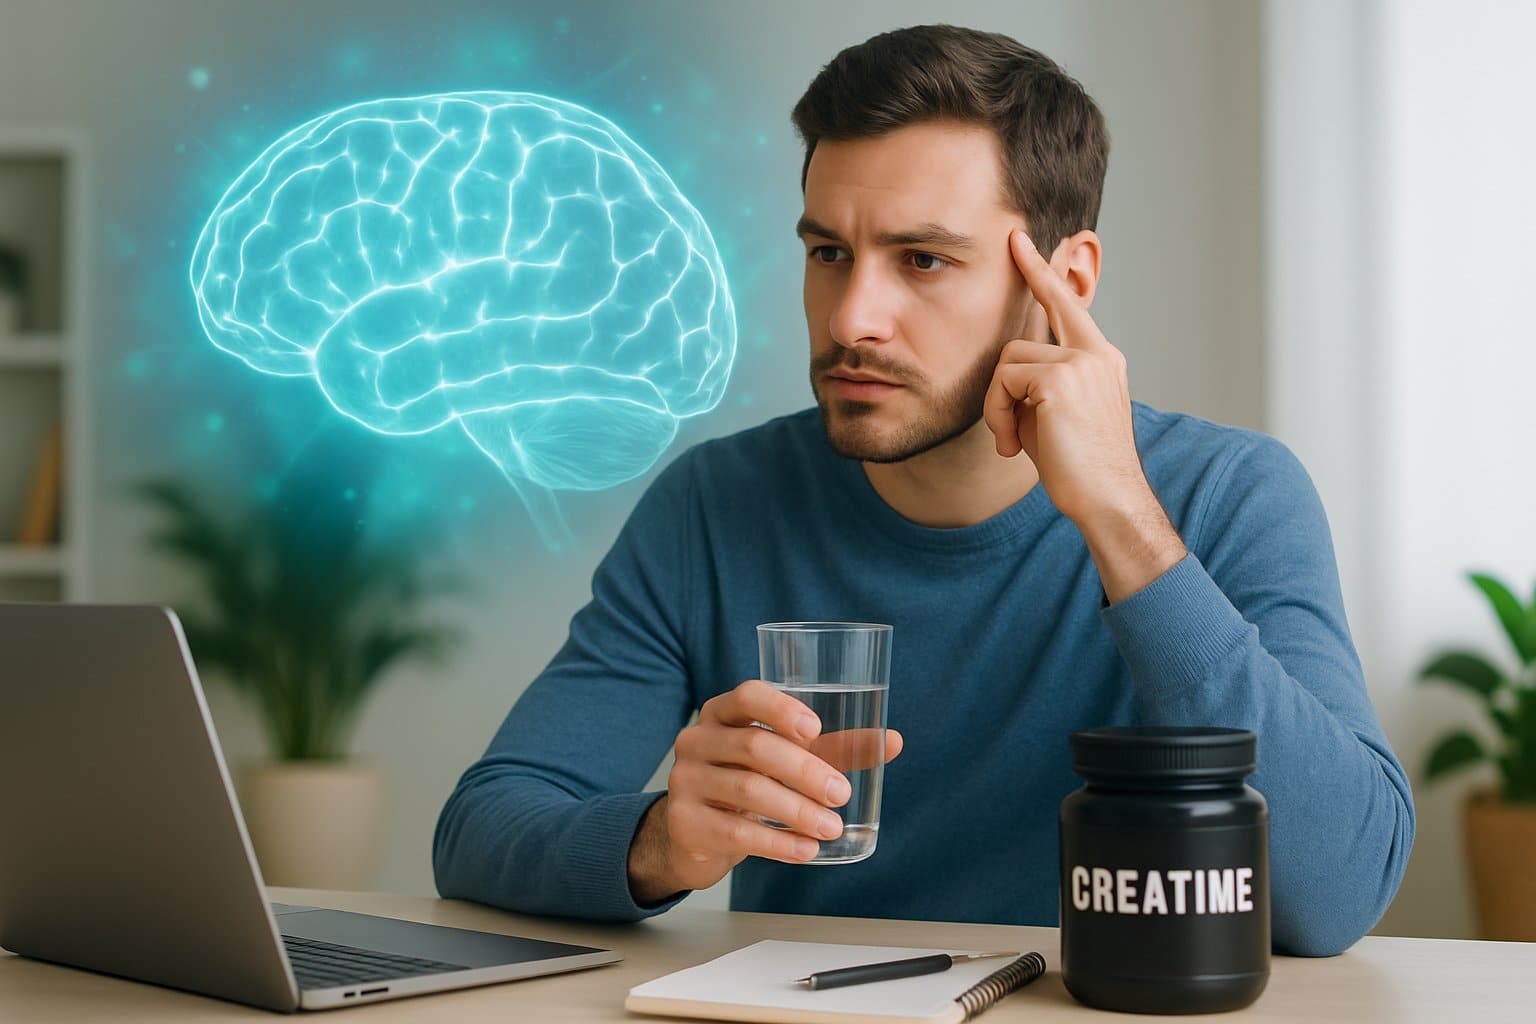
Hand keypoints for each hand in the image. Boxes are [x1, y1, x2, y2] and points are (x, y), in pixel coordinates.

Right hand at [627, 679, 903, 902]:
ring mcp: (685, 782)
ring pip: (747, 790)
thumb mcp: (784, 761)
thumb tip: (892, 741)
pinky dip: (777, 842)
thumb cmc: (746, 783)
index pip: (746, 695)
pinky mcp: (685, 823)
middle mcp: (697, 740)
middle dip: (805, 771)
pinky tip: (805, 850)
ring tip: (832, 828)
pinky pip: (736, 832)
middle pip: (754, 746)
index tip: (815, 729)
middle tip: (841, 794)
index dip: (780, 708)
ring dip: (797, 811)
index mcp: (721, 714)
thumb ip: (832, 749)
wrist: (694, 835)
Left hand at [982, 229, 1144, 526]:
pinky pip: (1005, 381)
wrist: (1107, 498)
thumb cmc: (1079, 466)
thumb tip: (1007, 375)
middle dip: (1001, 389)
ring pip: (1007, 364)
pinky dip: (998, 414)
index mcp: (1101, 358)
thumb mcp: (1057, 414)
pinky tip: (1014, 444)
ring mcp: (1081, 362)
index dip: (1041, 272)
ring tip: (1014, 442)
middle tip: (1007, 430)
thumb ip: (1038, 382)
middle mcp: (1096, 353)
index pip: (1066, 304)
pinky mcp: (1061, 378)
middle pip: (1020, 341)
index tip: (1020, 242)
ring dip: (999, 407)